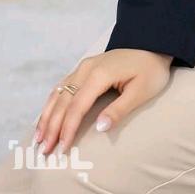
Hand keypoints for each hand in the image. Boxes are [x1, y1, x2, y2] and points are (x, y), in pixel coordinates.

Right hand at [33, 48, 172, 155]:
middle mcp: (87, 68)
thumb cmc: (151, 70)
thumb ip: (119, 109)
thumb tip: (99, 127)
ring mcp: (85, 66)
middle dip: (52, 126)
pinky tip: (47, 115)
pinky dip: (53, 102)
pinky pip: (63, 85)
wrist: (154, 45)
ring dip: (48, 115)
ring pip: (59, 92)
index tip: (62, 148)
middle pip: (64, 100)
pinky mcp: (86, 67)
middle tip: (45, 149)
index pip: (77, 106)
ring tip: (39, 137)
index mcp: (100, 74)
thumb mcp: (141, 91)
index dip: (67, 128)